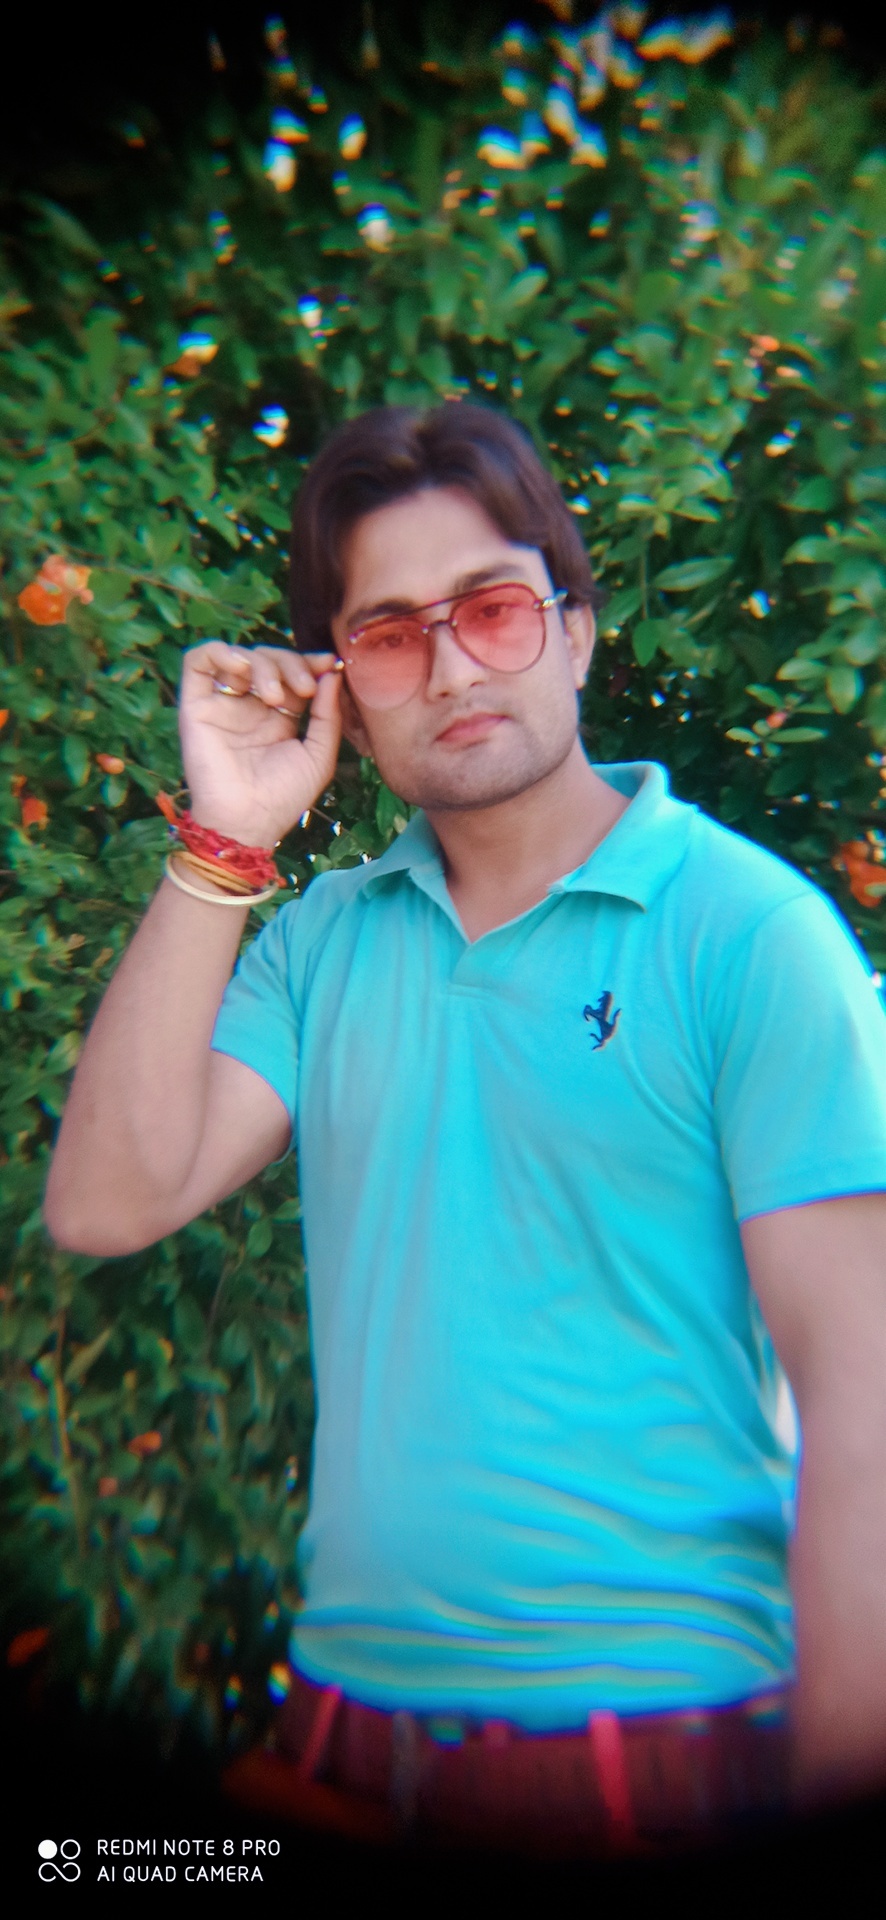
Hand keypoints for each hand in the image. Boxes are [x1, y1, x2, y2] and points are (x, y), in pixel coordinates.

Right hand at [178, 641, 343, 844]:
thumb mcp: (319, 755)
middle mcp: (250, 706)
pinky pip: (199, 660)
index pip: (293, 673)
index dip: (310, 662)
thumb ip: (328, 714)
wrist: (248, 821)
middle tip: (304, 688)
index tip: (329, 665)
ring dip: (264, 664)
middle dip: (291, 664)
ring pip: (241, 656)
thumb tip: (331, 672)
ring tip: (275, 696)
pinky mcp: (196, 704)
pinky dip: (221, 652)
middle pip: (270, 660)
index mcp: (279, 717)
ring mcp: (223, 703)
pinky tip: (242, 669)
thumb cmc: (284, 797)